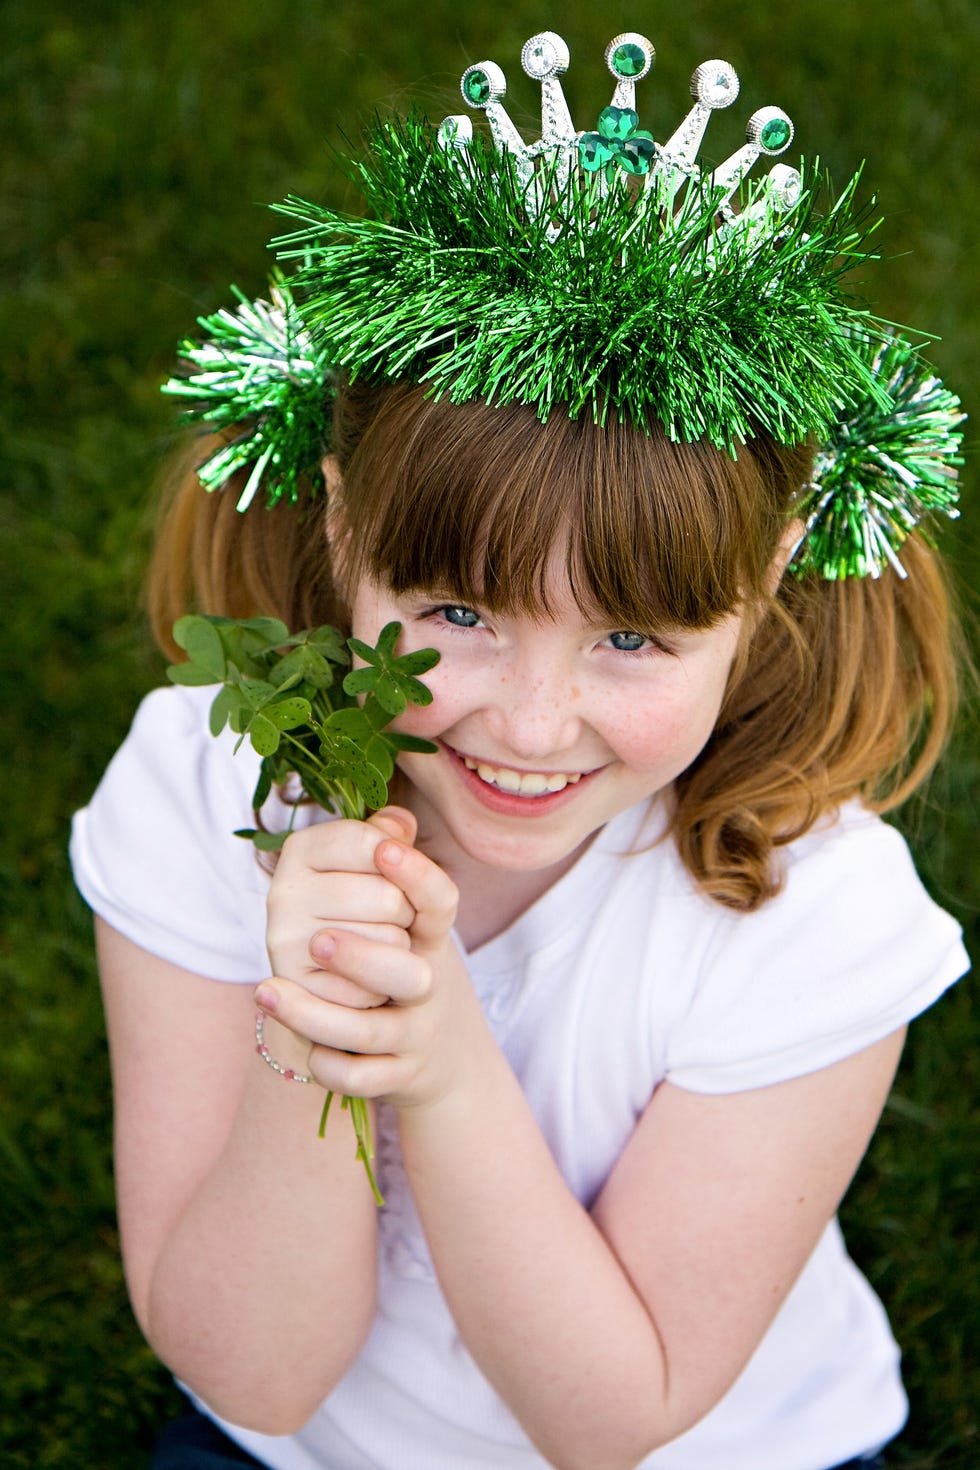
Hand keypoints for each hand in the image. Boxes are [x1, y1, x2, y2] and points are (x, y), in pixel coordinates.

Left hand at [258, 814, 489, 1111]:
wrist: (436, 1053)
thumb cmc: (402, 960)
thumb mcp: (408, 915)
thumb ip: (389, 860)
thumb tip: (389, 819)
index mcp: (429, 936)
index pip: (440, 901)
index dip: (418, 875)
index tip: (385, 849)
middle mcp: (428, 984)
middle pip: (408, 973)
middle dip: (362, 956)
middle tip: (316, 940)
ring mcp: (414, 1033)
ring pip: (369, 1031)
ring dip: (318, 1014)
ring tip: (267, 991)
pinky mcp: (396, 1076)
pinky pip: (362, 1080)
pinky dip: (332, 1068)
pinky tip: (303, 1050)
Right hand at [265, 806, 417, 1006]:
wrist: (357, 981)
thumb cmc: (381, 913)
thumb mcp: (399, 871)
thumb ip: (402, 844)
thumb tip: (396, 833)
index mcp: (304, 847)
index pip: (377, 844)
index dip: (403, 864)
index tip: (389, 874)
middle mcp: (283, 890)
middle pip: (387, 897)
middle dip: (405, 912)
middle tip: (385, 919)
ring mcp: (286, 941)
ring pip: (388, 941)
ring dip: (400, 948)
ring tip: (376, 946)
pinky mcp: (300, 990)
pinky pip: (376, 987)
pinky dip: (386, 985)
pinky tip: (367, 979)